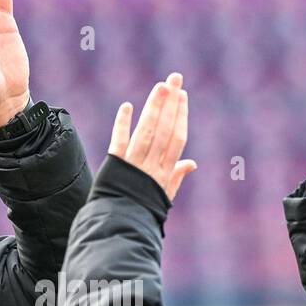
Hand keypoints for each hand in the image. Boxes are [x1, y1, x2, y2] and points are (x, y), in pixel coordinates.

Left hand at [108, 73, 197, 200]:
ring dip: (153, 107)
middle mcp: (151, 165)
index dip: (180, 115)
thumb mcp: (164, 196)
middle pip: (163, 129)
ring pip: (146, 131)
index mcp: (165, 172)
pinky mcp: (114, 165)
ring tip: (160, 86)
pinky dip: (122, 124)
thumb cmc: (144, 211)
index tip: (182, 95)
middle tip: (174, 79)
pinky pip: (119, 141)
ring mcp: (133, 164)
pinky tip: (127, 106)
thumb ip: (176, 177)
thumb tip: (192, 163)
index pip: (176, 138)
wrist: (120, 226)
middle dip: (170, 103)